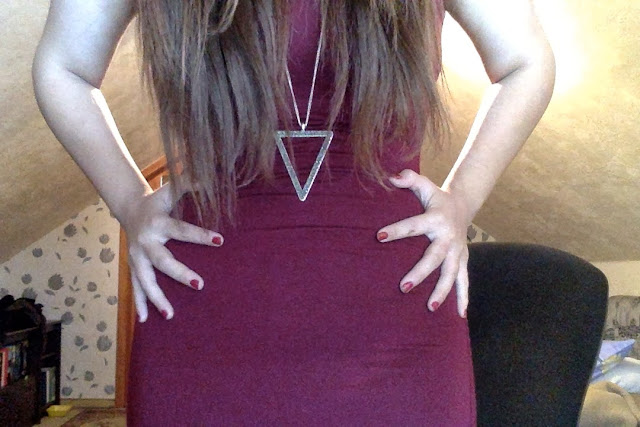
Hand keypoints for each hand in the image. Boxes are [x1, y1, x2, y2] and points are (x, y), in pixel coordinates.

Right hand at [123, 182, 223, 321]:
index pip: (181, 229)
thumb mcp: (170, 190)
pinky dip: (139, 304)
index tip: (220, 240)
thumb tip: (209, 177)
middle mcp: (145, 242)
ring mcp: (137, 257)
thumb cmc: (157, 201)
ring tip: (170, 315)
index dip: (200, 235)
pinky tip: (145, 321)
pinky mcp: (133, 267)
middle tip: (200, 284)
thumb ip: (188, 183)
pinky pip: (135, 288)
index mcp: (158, 222)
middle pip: (162, 261)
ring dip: (156, 298)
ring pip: (145, 281)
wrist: (128, 208)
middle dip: (180, 273)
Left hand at [377, 169, 468, 317]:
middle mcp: (448, 237)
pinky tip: (460, 315)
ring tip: (430, 308)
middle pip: (434, 257)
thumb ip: (409, 178)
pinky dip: (463, 298)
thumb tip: (391, 177)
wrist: (463, 205)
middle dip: (420, 273)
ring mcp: (458, 251)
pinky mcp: (463, 260)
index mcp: (435, 219)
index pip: (413, 225)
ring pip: (451, 274)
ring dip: (442, 291)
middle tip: (403, 288)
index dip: (396, 230)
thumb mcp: (424, 185)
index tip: (379, 236)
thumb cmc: (436, 198)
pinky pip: (464, 281)